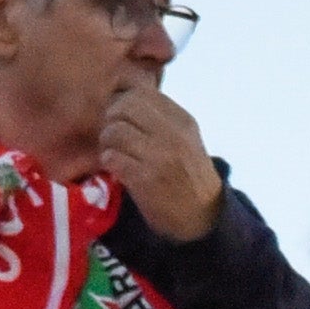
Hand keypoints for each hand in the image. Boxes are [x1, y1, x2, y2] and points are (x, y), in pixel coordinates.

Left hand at [97, 79, 224, 242]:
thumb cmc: (188, 175)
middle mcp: (172, 134)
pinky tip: (116, 168)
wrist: (203, 216)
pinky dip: (108, 162)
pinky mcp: (146, 179)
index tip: (121, 116)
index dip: (123, 101)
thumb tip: (122, 95)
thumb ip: (161, 117)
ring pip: (115, 131)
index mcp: (182, 120)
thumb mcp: (185, 138)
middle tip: (112, 134)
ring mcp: (159, 156)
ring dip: (107, 142)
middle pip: (125, 107)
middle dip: (111, 119)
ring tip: (113, 152)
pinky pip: (112, 158)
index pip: (142, 93)